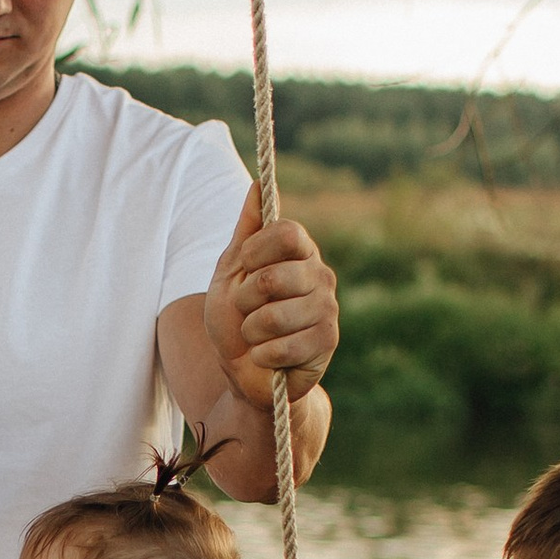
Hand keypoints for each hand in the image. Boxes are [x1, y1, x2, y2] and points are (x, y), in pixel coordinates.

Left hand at [203, 188, 337, 406]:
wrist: (245, 372)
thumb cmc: (236, 320)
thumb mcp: (231, 272)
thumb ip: (246, 231)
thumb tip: (258, 186)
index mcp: (299, 252)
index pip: (287, 231)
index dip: (257, 251)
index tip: (244, 266)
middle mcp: (320, 274)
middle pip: (274, 276)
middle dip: (244, 300)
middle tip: (248, 311)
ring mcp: (327, 308)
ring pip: (274, 315)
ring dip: (251, 331)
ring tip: (257, 336)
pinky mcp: (328, 342)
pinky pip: (282, 346)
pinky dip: (262, 355)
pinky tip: (268, 356)